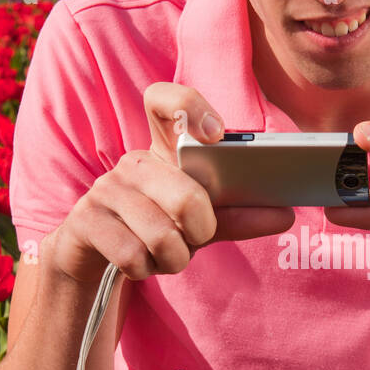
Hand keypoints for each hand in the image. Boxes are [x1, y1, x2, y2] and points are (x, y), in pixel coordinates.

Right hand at [45, 83, 294, 284]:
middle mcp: (132, 162)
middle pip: (186, 195)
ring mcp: (105, 189)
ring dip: (175, 259)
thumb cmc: (158, 230)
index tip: (216, 135)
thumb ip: (239, 216)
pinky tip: (138, 263)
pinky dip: (146, 270)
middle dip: (202, 230)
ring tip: (166, 256)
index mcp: (163, 149)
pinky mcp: (85, 220)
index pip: (163, 99)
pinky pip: (132, 255)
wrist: (98, 261)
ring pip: (161, 235)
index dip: (190, 106)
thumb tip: (285, 215)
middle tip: (196, 237)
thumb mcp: (200, 222)